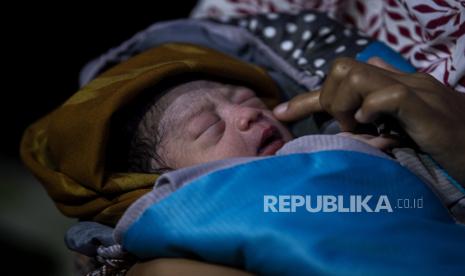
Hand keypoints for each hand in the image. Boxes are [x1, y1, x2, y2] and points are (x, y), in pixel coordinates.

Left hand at [273, 57, 464, 184]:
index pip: (342, 79)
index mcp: (394, 87)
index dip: (308, 98)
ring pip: (356, 75)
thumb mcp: (401, 134)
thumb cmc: (444, 149)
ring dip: (345, 107)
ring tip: (363, 130)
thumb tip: (348, 121)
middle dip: (330, 100)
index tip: (281, 113)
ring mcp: (416, 91)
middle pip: (342, 68)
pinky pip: (388, 95)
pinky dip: (371, 111)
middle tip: (349, 128)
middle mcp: (402, 81)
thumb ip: (375, 124)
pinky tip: (374, 128)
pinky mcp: (428, 109)